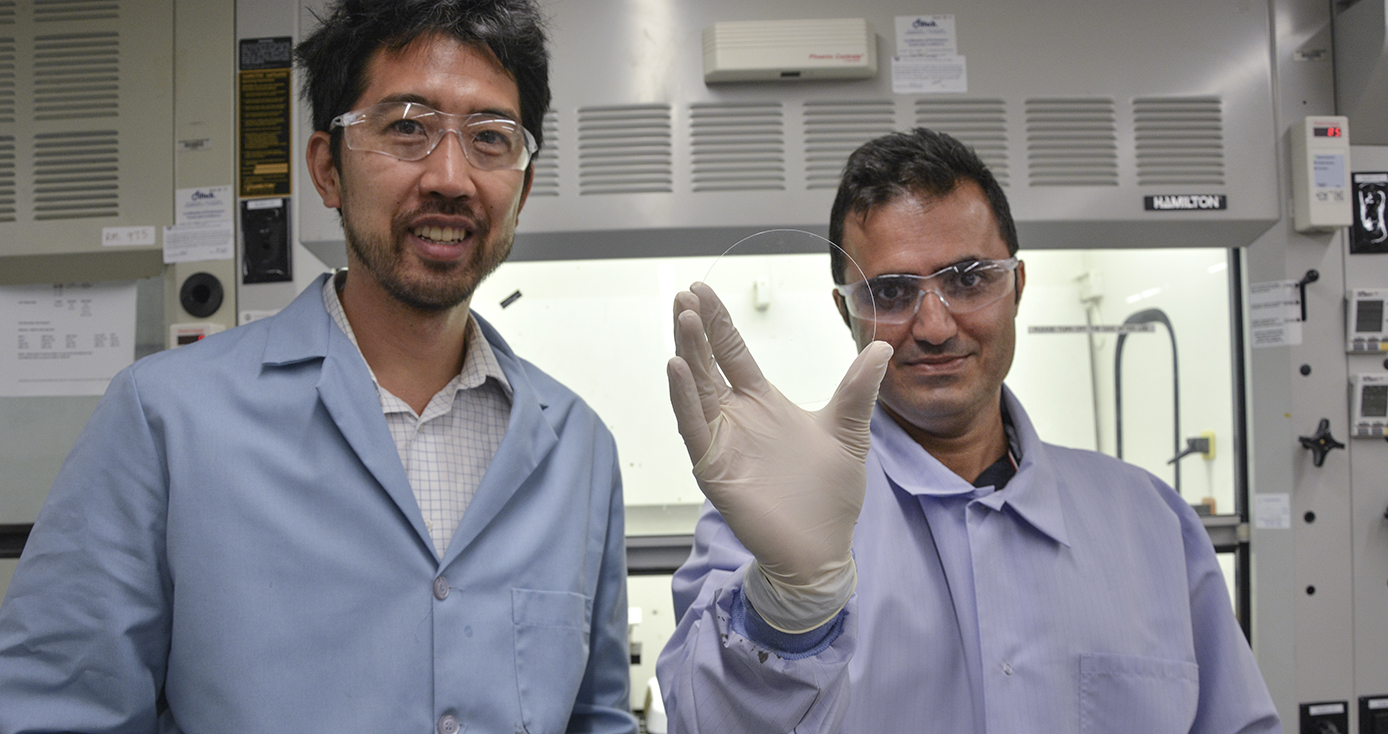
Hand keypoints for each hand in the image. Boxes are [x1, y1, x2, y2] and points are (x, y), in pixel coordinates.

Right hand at [667, 282, 891, 631]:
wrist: (822, 549)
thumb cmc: (830, 496)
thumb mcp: (849, 432)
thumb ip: (858, 389)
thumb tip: (882, 350)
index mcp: (763, 404)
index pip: (733, 353)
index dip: (718, 324)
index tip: (702, 291)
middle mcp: (737, 418)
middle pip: (707, 363)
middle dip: (695, 329)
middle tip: (685, 294)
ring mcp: (722, 442)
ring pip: (695, 389)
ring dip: (687, 354)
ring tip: (683, 321)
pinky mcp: (714, 468)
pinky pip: (693, 427)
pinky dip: (683, 398)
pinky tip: (676, 368)